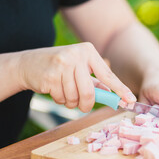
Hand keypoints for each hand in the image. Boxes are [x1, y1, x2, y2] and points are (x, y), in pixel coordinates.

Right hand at [17, 42, 135, 111]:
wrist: (28, 64)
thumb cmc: (59, 67)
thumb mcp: (80, 68)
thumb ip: (97, 82)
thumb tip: (115, 96)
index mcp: (88, 51)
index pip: (108, 75)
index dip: (120, 89)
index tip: (130, 99)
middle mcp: (76, 55)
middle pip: (89, 92)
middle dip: (87, 104)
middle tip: (83, 106)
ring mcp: (62, 64)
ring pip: (75, 97)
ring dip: (71, 102)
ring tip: (64, 92)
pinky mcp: (50, 75)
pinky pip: (61, 98)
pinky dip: (60, 100)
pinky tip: (54, 89)